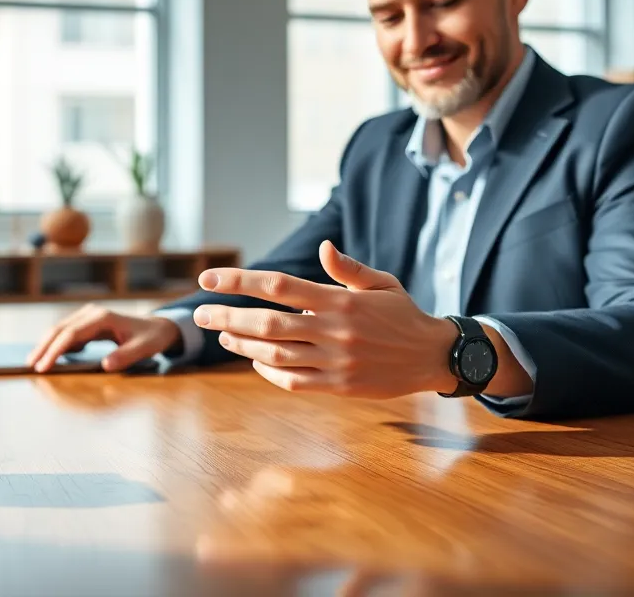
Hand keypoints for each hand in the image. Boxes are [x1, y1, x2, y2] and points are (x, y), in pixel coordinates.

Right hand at [27, 304, 180, 372]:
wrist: (159, 326)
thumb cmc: (151, 338)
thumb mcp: (144, 348)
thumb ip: (126, 356)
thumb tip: (105, 364)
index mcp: (102, 318)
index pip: (71, 334)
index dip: (55, 350)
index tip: (44, 367)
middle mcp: (92, 313)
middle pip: (60, 329)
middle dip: (43, 346)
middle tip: (30, 364)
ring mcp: (88, 316)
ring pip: (60, 329)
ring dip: (46, 344)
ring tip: (34, 361)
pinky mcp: (88, 322)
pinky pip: (67, 332)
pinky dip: (56, 343)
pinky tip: (49, 356)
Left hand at [191, 240, 458, 397]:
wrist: (433, 356)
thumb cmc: (403, 314)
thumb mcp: (381, 283)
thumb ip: (347, 268)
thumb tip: (323, 247)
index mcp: (340, 300)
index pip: (279, 286)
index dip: (239, 281)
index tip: (209, 278)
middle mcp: (334, 331)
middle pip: (267, 323)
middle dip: (227, 318)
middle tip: (199, 314)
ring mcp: (335, 361)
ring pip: (275, 355)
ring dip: (242, 346)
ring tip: (221, 337)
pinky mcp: (339, 386)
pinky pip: (293, 382)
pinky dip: (268, 372)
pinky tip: (254, 361)